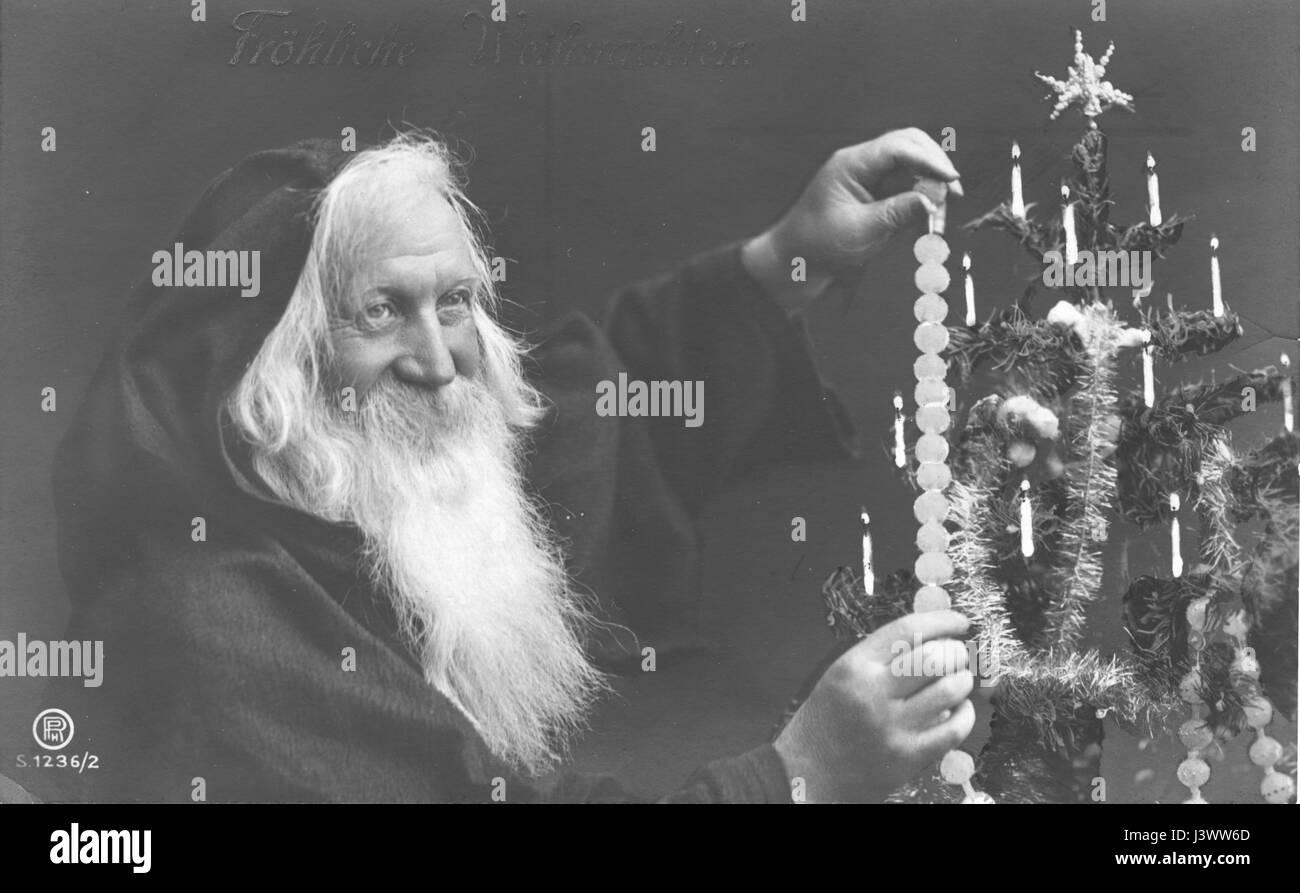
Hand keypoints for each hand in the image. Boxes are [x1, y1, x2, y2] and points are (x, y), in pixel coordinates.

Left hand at [741, 127, 962, 314]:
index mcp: (850, 164)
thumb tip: (932, 200)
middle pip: (909, 145)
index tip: (952, 180)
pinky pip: (904, 184)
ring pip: (910, 164)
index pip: (898, 147)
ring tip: (939, 215)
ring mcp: (866, 176)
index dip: (930, 160)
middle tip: (953, 194)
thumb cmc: (817, 247)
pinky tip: (929, 216)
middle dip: (934, 166)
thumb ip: (897, 213)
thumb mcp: (861, 231)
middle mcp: (859, 164)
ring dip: (930, 184)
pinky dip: (920, 197)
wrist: (794, 264)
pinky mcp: (872, 193)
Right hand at [773, 609, 975, 802]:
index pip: (906, 630)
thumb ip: (880, 657)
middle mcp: (872, 694)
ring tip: (959, 681)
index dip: (941, 621)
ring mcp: (891, 727)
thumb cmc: (827, 720)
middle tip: (959, 654)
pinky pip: (953, 730)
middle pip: (934, 658)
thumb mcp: (841, 676)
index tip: (959, 621)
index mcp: (853, 667)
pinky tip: (959, 710)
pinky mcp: (907, 757)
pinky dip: (965, 715)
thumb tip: (933, 636)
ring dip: (963, 681)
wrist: (808, 772)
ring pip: (950, 691)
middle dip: (957, 652)